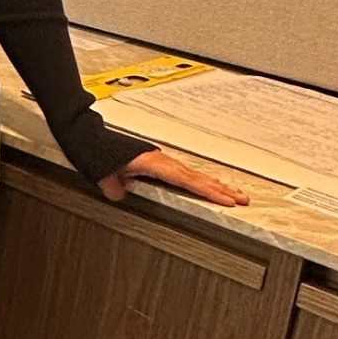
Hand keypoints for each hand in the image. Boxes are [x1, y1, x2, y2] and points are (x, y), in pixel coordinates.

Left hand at [100, 148, 247, 207]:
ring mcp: (164, 161)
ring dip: (218, 185)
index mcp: (153, 164)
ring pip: (196, 175)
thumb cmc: (100, 153)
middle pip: (198, 177)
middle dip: (222, 190)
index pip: (186, 180)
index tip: (226, 200)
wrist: (93, 138)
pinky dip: (204, 180)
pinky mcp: (162, 164)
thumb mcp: (104, 173)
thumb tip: (120, 196)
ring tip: (238, 195)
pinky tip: (214, 186)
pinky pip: (188, 174)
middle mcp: (163, 161)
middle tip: (244, 200)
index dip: (207, 191)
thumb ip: (113, 187)